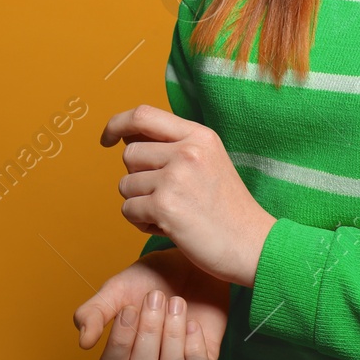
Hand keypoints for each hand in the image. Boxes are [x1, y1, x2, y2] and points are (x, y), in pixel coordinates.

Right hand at [73, 247, 227, 359]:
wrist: (189, 263)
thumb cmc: (152, 278)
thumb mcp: (118, 288)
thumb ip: (94, 312)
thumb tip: (84, 342)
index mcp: (123, 353)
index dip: (121, 341)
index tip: (130, 307)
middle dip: (149, 333)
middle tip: (156, 297)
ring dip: (172, 337)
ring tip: (176, 302)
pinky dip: (195, 348)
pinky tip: (193, 321)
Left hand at [101, 104, 277, 286]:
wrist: (252, 244)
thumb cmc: (227, 208)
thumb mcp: (209, 160)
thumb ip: (173, 146)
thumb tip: (126, 138)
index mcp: (199, 135)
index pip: (143, 115)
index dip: (117, 124)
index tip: (107, 138)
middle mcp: (187, 151)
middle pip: (129, 154)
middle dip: (137, 178)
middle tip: (165, 197)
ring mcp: (175, 178)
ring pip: (125, 185)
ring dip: (140, 204)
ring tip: (172, 214)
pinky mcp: (165, 207)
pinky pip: (128, 210)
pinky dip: (142, 223)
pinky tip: (169, 228)